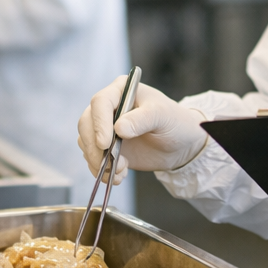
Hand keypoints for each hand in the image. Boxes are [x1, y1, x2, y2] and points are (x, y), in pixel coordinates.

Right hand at [77, 77, 208, 182]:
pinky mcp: (106, 148)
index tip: (105, 143)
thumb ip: (143, 119)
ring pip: (87, 143)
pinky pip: (94, 159)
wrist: (180, 144)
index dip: (99, 123)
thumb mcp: (163, 116)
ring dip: (98, 161)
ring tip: (120, 171)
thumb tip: (119, 128)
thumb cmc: (174, 122)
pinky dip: (102, 171)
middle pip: (86, 123)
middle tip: (108, 164)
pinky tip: (119, 176)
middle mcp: (109, 108)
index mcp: (121, 90)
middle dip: (94, 147)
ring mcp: (105, 128)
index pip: (100, 102)